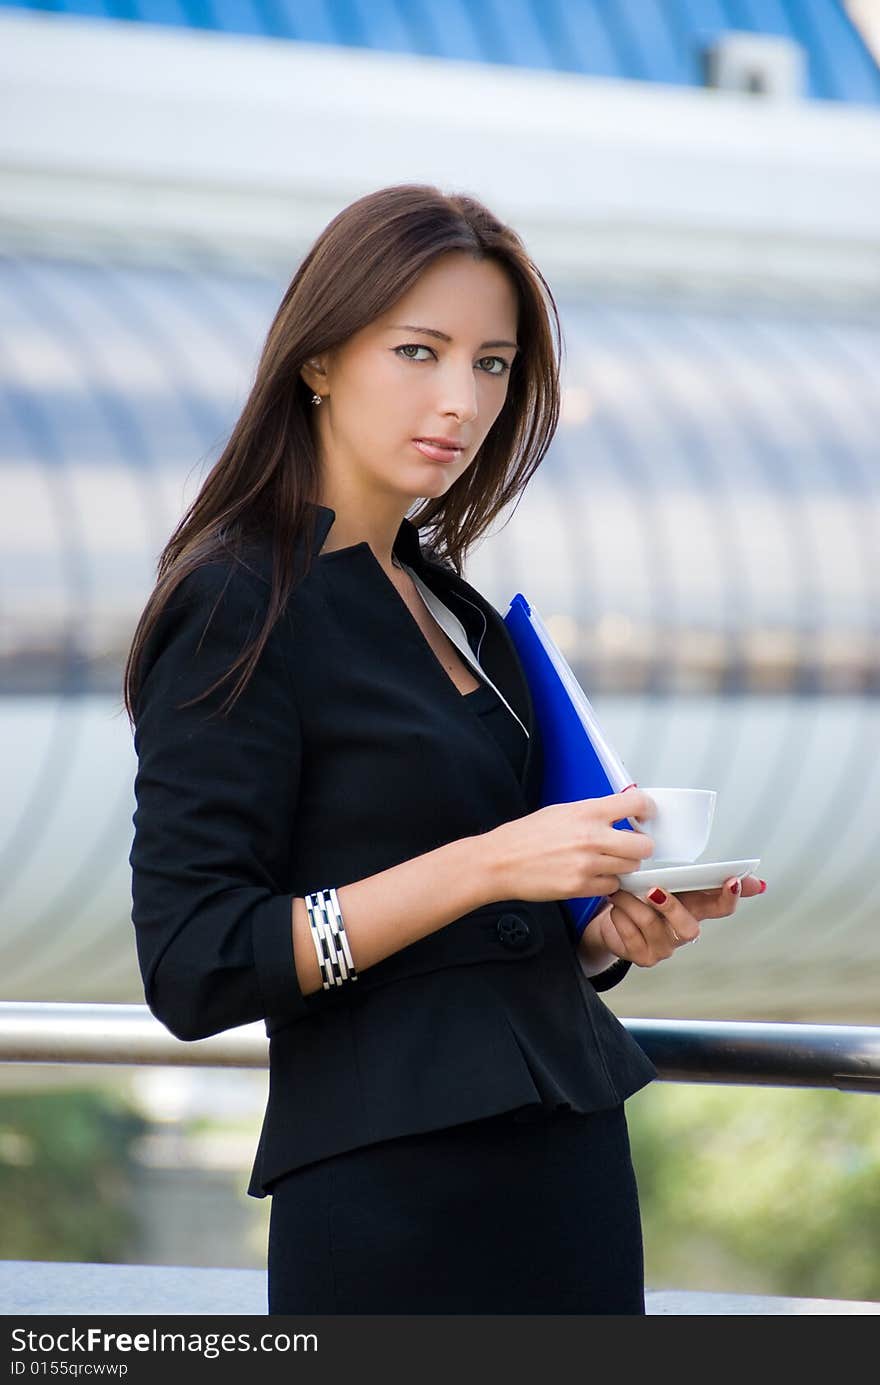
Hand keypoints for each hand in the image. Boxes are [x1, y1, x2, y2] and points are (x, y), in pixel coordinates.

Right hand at [485, 787, 655, 904]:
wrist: (499, 862)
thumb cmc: (524, 837)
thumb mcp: (560, 812)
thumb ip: (592, 813)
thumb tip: (617, 814)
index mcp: (587, 812)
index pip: (636, 803)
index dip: (646, 810)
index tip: (645, 816)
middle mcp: (591, 836)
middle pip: (643, 844)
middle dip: (639, 846)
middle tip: (629, 846)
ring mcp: (588, 864)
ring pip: (630, 867)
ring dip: (622, 866)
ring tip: (603, 862)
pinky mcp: (581, 887)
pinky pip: (611, 886)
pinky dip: (606, 883)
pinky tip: (590, 876)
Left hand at [586, 873, 765, 968]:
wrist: (612, 923)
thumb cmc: (642, 899)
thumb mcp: (663, 881)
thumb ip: (680, 873)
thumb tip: (697, 855)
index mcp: (695, 909)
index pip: (722, 906)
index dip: (732, 896)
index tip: (733, 880)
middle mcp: (684, 931)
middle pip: (690, 928)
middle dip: (670, 907)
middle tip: (653, 890)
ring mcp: (666, 948)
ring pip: (651, 925)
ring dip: (632, 904)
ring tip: (620, 891)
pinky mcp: (644, 957)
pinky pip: (631, 934)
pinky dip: (620, 915)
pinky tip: (617, 907)